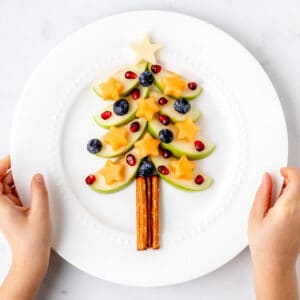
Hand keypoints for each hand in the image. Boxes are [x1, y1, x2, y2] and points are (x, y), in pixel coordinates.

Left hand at [0, 155, 50, 298]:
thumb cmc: (32, 242)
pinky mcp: (13, 212)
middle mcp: (1, 208)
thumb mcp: (40, 213)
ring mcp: (6, 210)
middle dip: (11, 172)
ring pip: (7, 188)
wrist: (31, 258)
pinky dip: (22, 189)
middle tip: (25, 166)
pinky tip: (33, 189)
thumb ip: (39, 192)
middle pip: (0, 182)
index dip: (1, 167)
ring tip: (32, 179)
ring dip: (17, 181)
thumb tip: (37, 177)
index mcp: (1, 207)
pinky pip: (14, 194)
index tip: (11, 159)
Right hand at [248, 167, 299, 299]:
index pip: (297, 179)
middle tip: (275, 187)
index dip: (288, 171)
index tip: (280, 172)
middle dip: (290, 180)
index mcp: (288, 208)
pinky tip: (282, 208)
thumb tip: (267, 178)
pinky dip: (294, 200)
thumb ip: (262, 193)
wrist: (275, 264)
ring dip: (292, 190)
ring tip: (277, 200)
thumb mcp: (255, 216)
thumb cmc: (264, 244)